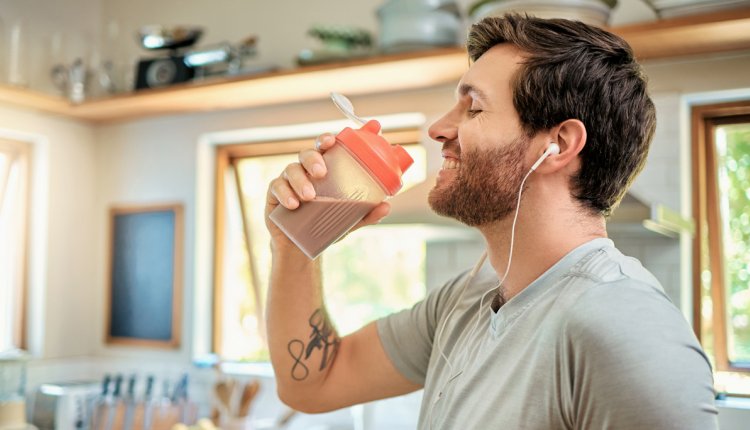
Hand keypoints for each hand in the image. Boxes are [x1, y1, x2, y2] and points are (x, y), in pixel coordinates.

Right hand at [265, 133, 390, 247]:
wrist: (302, 247)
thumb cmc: (326, 224)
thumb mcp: (348, 220)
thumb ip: (365, 213)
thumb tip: (386, 207)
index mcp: (324, 169)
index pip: (325, 147)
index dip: (327, 139)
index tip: (332, 140)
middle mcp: (305, 170)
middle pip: (306, 154)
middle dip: (313, 159)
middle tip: (322, 172)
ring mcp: (288, 180)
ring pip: (291, 169)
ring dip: (300, 180)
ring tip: (310, 196)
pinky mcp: (274, 194)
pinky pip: (276, 187)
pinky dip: (285, 193)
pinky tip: (294, 204)